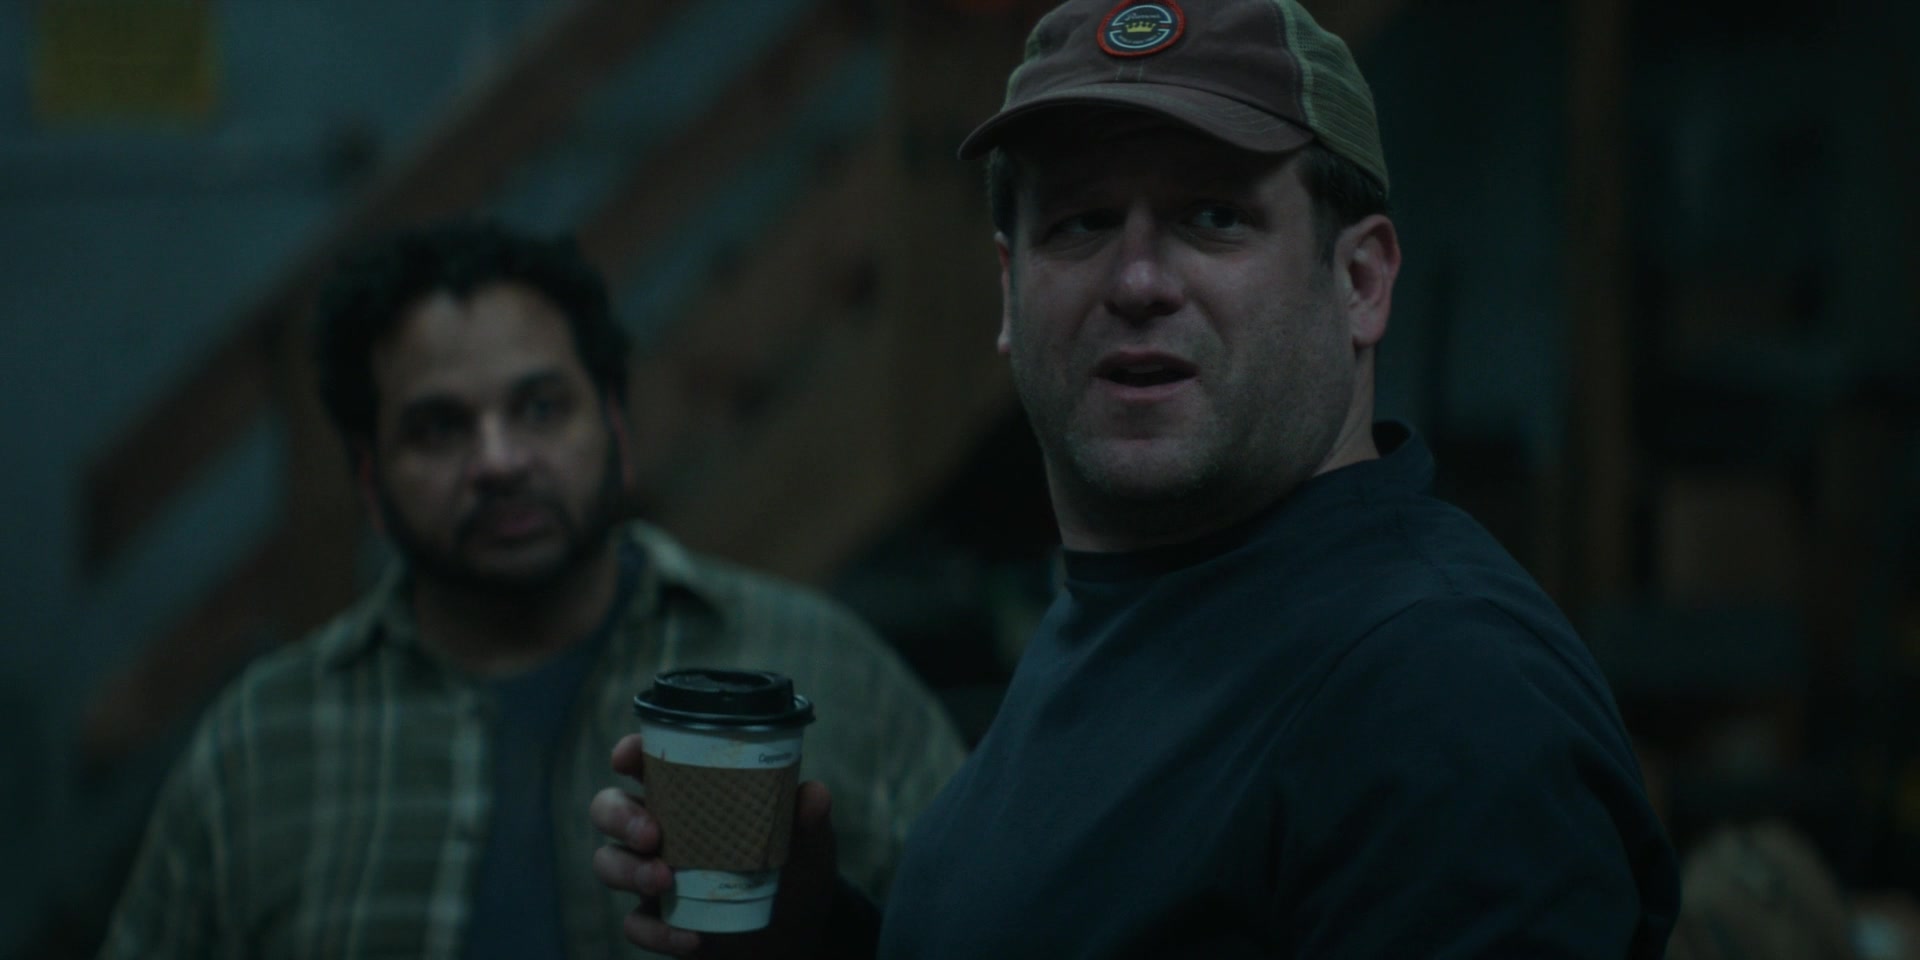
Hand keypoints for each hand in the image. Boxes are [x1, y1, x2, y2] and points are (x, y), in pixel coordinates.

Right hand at [590, 733, 839, 958]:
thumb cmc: (796, 870)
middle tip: (653, 834)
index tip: (627, 756)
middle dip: (619, 817)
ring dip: (629, 871)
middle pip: (608, 808)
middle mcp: (663, 829)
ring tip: (666, 881)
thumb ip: (807, 819)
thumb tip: (814, 794)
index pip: (647, 763)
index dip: (628, 752)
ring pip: (608, 863)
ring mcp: (654, 875)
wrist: (799, 933)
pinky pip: (635, 924)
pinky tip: (692, 936)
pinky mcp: (658, 920)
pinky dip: (657, 931)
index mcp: (692, 795)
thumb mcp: (809, 843)